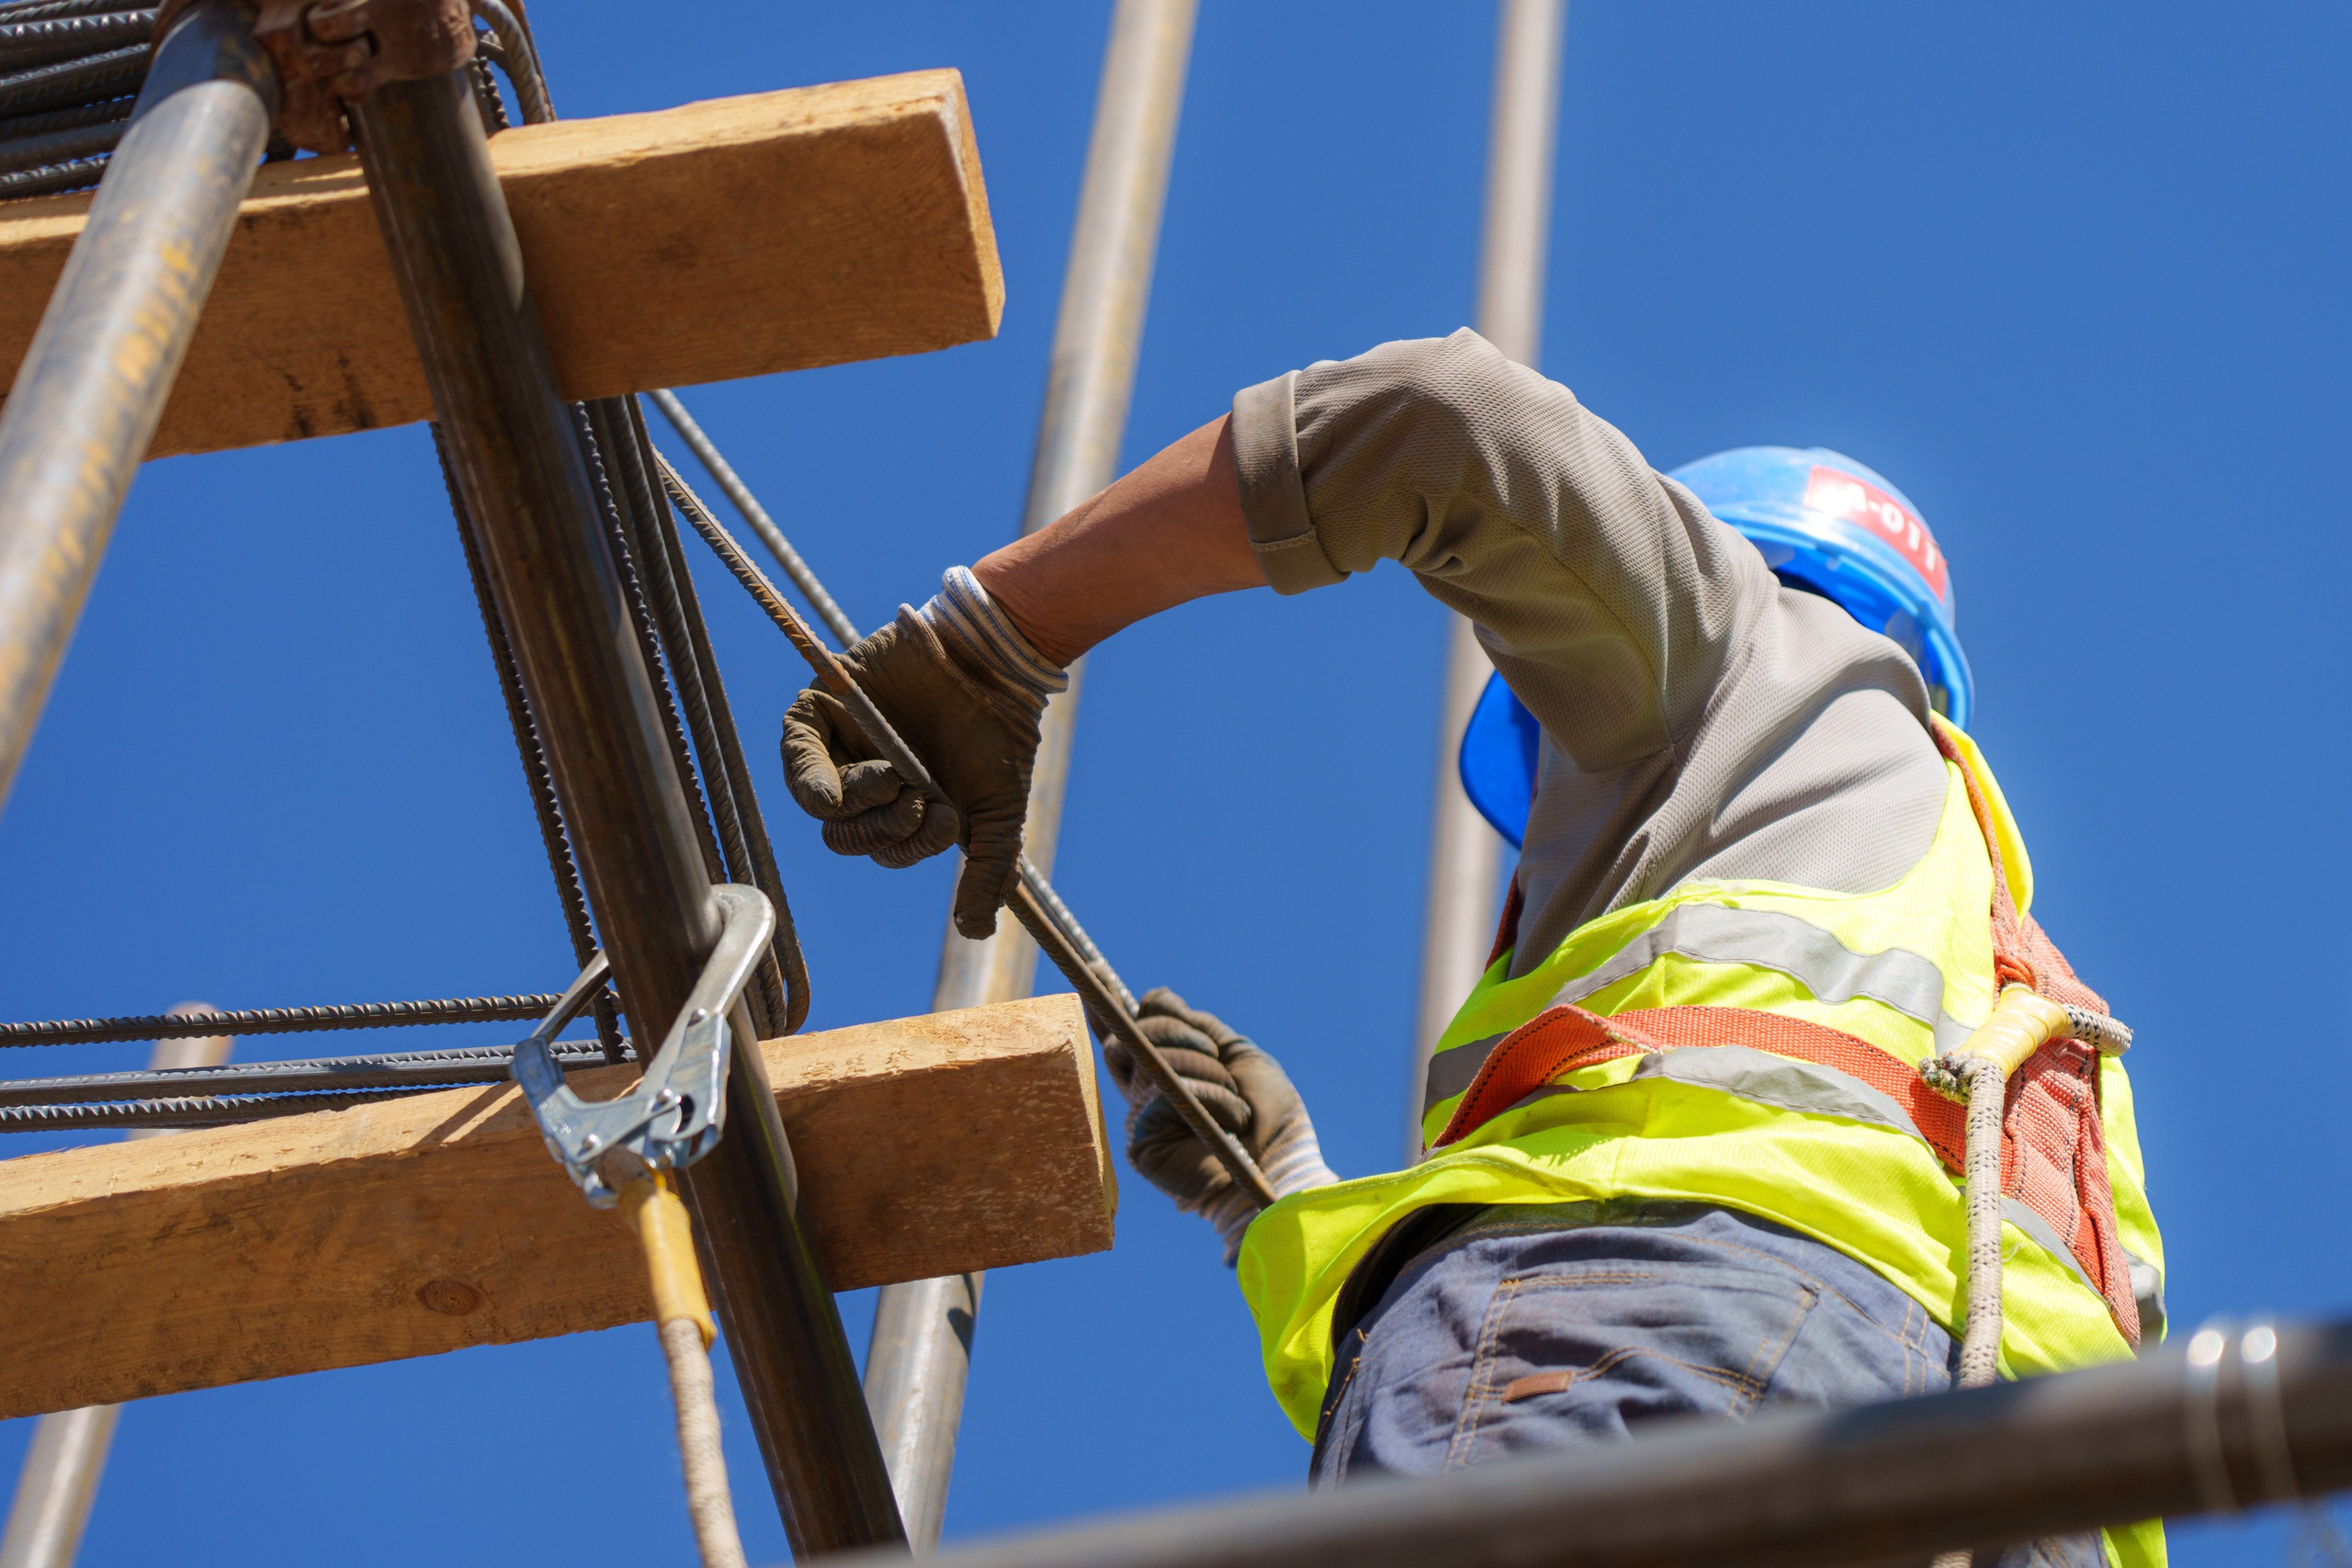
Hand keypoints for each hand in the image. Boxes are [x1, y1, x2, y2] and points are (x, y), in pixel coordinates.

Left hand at [780, 607, 1043, 937]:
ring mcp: (841, 745)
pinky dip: (809, 781)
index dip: (909, 846)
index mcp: (904, 807)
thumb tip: (973, 932)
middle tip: (920, 798)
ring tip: (895, 778)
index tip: (946, 819)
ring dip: (858, 807)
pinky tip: (834, 798)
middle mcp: (866, 779)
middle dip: (885, 829)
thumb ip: (987, 873)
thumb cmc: (998, 737)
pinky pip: (794, 754)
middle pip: (847, 835)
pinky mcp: (820, 710)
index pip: (883, 849)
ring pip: (820, 805)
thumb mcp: (997, 816)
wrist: (994, 664)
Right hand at [1100, 988, 1335, 1262]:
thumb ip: (1195, 1026)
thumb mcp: (1237, 1054)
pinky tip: (1229, 1121)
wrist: (1282, 1164)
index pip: (1128, 1032)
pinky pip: (1162, 1094)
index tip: (1097, 969)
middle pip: (1134, 1033)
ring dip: (1206, 1071)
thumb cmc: (1269, 1117)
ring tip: (1236, 1106)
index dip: (1108, 1005)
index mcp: (1168, 1072)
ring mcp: (1141, 1118)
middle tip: (1217, 1059)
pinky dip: (1207, 1097)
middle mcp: (1147, 1093)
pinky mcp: (1141, 1144)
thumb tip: (1151, 997)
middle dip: (1181, 1032)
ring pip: (1153, 1059)